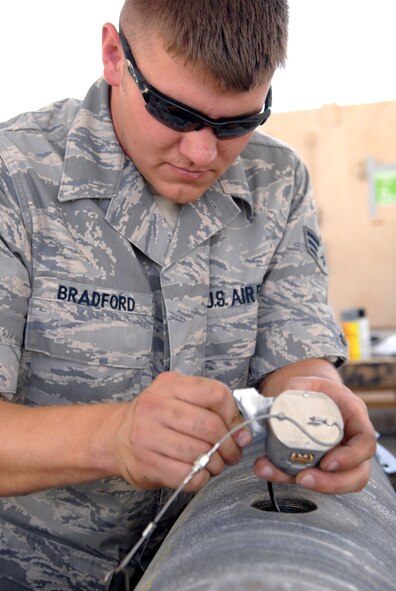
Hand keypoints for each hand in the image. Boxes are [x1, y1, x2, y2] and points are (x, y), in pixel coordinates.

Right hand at [113, 372, 251, 490]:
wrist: (115, 436)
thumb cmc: (154, 416)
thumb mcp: (177, 396)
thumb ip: (209, 406)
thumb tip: (243, 433)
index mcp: (169, 385)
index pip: (216, 395)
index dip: (233, 414)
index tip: (236, 427)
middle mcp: (156, 407)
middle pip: (211, 426)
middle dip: (229, 444)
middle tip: (231, 452)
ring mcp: (149, 436)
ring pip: (202, 453)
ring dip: (217, 463)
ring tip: (215, 463)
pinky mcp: (147, 464)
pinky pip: (189, 476)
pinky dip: (202, 478)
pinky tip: (199, 472)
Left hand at [254, 376, 376, 493]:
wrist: (310, 399)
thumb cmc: (315, 391)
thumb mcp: (307, 383)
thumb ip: (295, 388)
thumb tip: (282, 398)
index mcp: (354, 416)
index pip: (365, 442)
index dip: (350, 457)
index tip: (327, 463)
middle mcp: (352, 440)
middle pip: (357, 473)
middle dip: (331, 483)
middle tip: (303, 478)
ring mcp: (340, 457)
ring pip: (339, 483)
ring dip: (311, 485)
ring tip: (284, 476)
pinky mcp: (322, 467)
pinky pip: (314, 480)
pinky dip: (292, 478)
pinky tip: (271, 471)